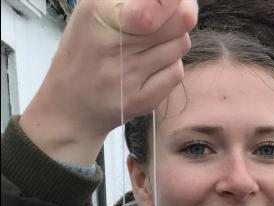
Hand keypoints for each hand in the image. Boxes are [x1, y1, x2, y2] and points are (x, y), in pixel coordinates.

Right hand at [20, 0, 197, 165]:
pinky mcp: (141, 101)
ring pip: (179, 46)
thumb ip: (134, 1)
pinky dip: (171, 65)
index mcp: (99, 16)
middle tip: (167, 15)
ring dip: (174, 40)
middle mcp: (114, 49)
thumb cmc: (87, 46)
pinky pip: (176, 73)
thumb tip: (178, 1)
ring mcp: (129, 78)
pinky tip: (153, 64)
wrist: (71, 103)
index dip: (171, 4)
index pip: (149, 12)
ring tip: (152, 42)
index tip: (176, 0)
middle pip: (175, 25)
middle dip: (178, 15)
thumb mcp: (96, 8)